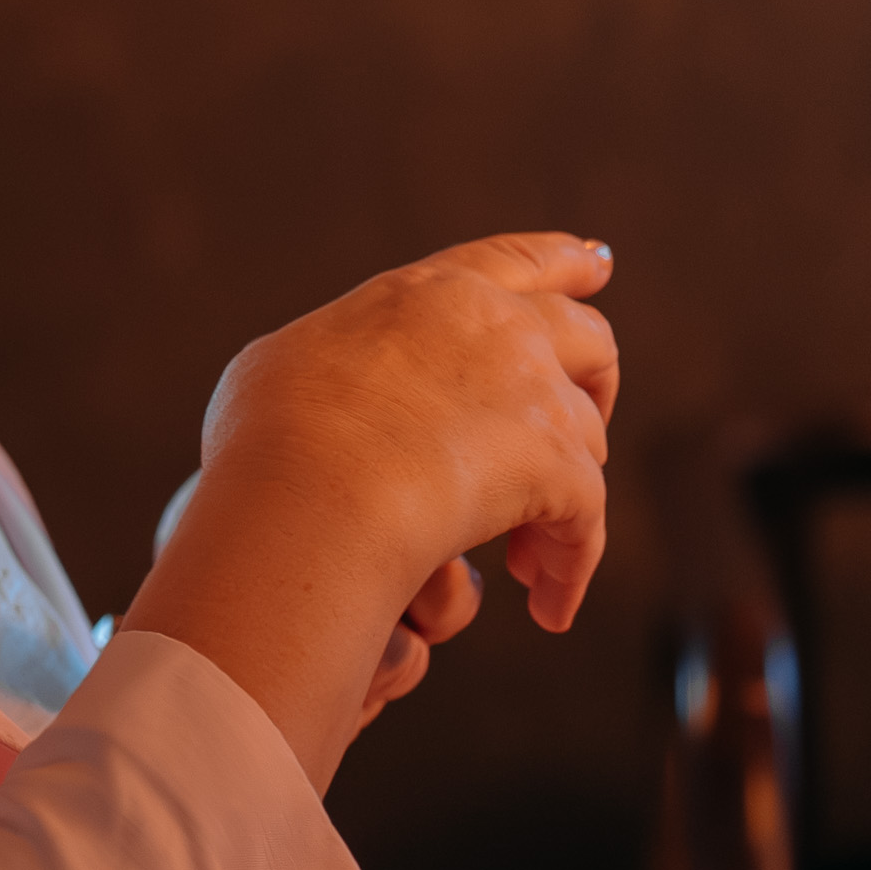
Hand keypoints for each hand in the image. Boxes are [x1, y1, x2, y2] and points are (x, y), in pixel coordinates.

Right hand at [120, 234, 618, 788]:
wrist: (308, 490)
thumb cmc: (271, 437)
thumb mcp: (288, 365)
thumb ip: (333, 361)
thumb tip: (333, 382)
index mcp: (432, 295)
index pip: (515, 262)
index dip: (564, 263)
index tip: (598, 265)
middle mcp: (500, 327)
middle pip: (586, 339)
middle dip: (593, 385)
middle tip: (578, 432)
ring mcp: (535, 394)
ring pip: (589, 439)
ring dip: (566, 496)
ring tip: (526, 559)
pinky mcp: (557, 467)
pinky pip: (584, 525)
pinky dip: (569, 569)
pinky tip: (548, 607)